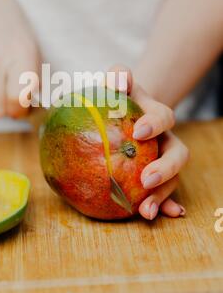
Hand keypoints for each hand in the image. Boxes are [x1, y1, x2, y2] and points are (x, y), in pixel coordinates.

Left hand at [108, 65, 188, 219]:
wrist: (126, 111)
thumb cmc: (119, 98)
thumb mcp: (118, 83)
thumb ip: (118, 76)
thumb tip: (116, 82)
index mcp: (157, 117)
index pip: (163, 117)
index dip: (154, 124)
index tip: (137, 132)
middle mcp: (166, 140)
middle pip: (178, 153)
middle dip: (166, 168)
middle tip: (145, 178)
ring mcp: (163, 161)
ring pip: (173, 179)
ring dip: (162, 195)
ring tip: (145, 211)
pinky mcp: (157, 178)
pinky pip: (163, 194)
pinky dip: (161, 205)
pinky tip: (151, 216)